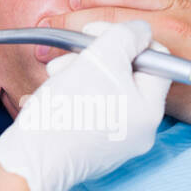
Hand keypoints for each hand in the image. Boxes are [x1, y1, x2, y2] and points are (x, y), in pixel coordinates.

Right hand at [0, 20, 170, 190]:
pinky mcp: (94, 146)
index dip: (131, 39)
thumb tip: (141, 32)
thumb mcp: (101, 57)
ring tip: (56, 76)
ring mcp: (118, 140)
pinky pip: (91, 108)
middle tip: (72, 55)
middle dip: (98, 57)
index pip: (158, 60)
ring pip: (106, 89)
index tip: (102, 33)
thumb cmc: (68, 110)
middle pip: (129, 74)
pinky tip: (53, 94)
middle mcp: (140, 129)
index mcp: (150, 110)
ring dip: (80, 72)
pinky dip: (72, 94)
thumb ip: (128, 36)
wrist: (32, 159)